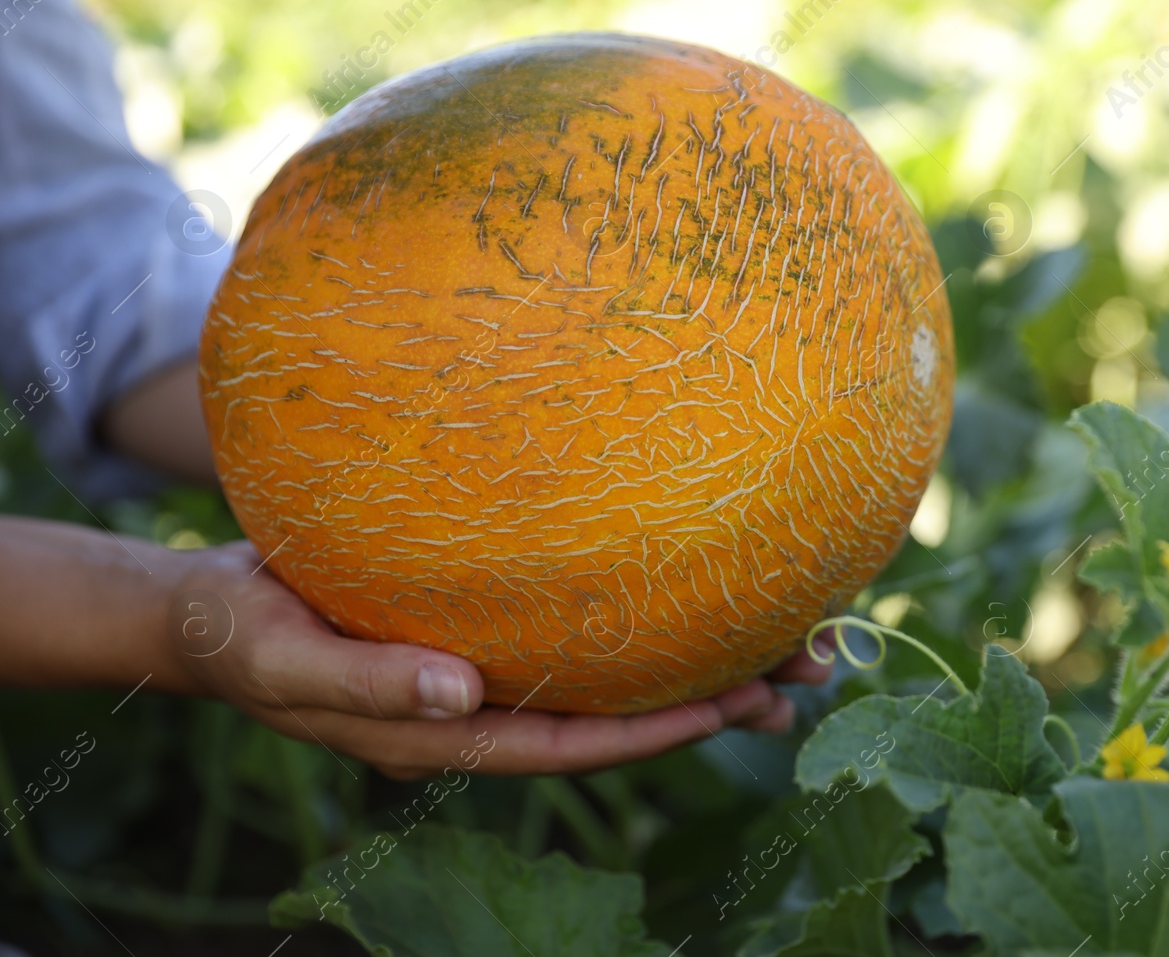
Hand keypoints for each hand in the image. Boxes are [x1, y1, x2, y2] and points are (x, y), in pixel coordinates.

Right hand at [166, 541, 832, 779]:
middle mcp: (477, 711)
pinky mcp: (474, 628)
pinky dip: (633, 619)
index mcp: (442, 733)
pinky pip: (571, 634)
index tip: (736, 704)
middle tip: (801, 671)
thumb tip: (459, 695)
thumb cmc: (237, 633)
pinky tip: (677, 588)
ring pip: (605, 675)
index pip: (572, 742)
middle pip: (612, 714)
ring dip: (689, 657)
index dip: (656, 731)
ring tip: (782, 635)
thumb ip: (368, 684)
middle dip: (706, 698)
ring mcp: (478, 674)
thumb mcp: (286, 658)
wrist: (204, 610)